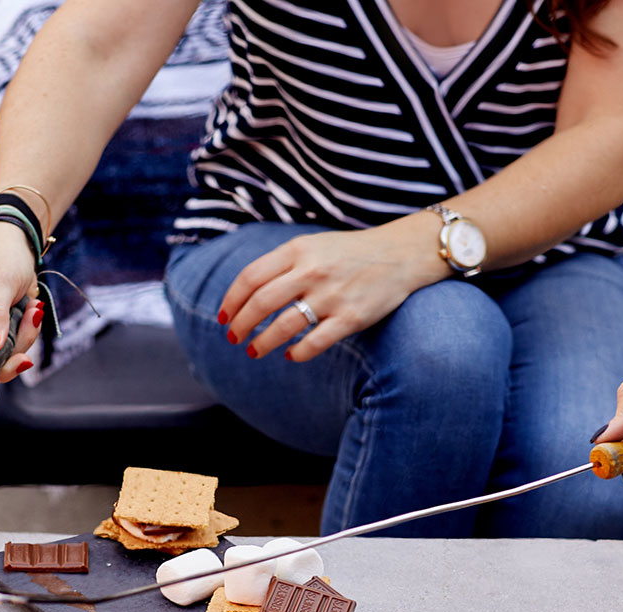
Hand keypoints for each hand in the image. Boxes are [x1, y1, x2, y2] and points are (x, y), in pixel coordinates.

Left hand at [220, 223, 448, 362]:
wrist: (399, 254)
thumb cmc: (349, 253)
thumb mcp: (312, 246)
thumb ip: (282, 264)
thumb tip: (246, 294)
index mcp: (298, 250)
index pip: (251, 277)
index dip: (231, 300)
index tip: (223, 316)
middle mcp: (312, 271)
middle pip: (261, 303)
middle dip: (240, 325)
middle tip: (232, 338)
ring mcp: (332, 295)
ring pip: (284, 326)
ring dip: (262, 342)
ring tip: (254, 351)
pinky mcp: (351, 317)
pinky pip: (315, 342)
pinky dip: (297, 353)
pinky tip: (290, 355)